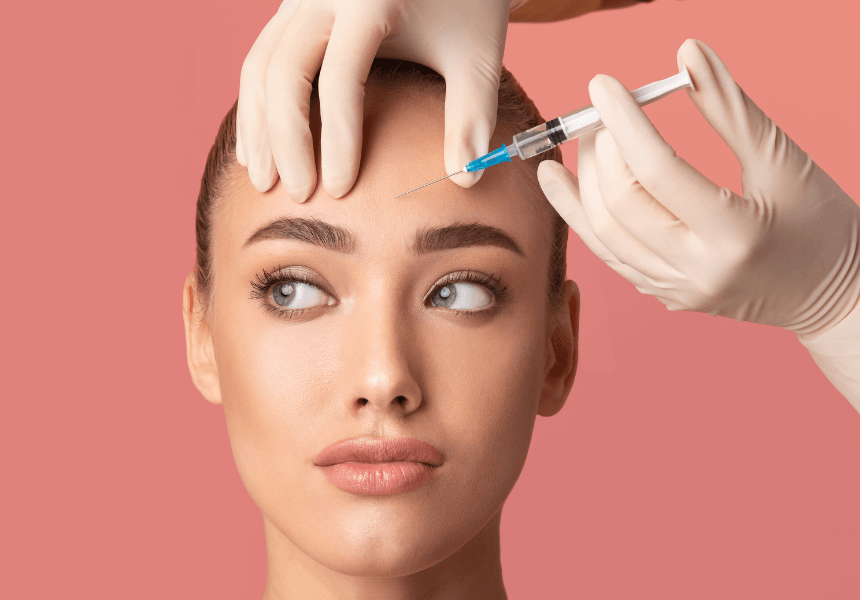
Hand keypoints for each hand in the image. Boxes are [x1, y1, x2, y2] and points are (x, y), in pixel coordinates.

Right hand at [237, 0, 511, 200]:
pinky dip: (256, 107)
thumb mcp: (476, 57)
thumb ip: (472, 116)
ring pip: (259, 65)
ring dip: (257, 127)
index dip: (337, 140)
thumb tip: (465, 178)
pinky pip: (260, 58)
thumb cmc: (466, 9)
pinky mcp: (291, 7)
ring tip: (265, 182)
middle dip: (285, 141)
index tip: (339, 191)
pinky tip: (260, 151)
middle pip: (283, 71)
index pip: (341, 79)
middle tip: (299, 195)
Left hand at [538, 39, 859, 337]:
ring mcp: (676, 290)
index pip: (658, 170)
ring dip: (581, 182)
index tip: (602, 84)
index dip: (624, 122)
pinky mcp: (664, 295)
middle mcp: (697, 270)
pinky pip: (609, 255)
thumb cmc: (822, 224)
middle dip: (600, 150)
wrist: (835, 295)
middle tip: (599, 111)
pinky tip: (564, 183)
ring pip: (603, 235)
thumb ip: (729, 108)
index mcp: (735, 235)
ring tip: (581, 140)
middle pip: (621, 204)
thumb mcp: (783, 161)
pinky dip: (583, 216)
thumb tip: (685, 54)